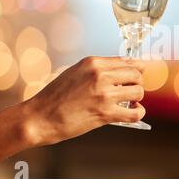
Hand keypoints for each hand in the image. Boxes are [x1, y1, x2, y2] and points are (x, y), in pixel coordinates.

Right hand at [22, 56, 145, 145]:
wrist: (39, 117)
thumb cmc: (55, 97)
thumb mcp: (76, 72)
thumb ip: (98, 70)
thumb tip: (121, 71)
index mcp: (93, 63)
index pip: (127, 61)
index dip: (137, 69)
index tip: (139, 74)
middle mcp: (100, 75)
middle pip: (136, 74)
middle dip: (137, 83)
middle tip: (131, 91)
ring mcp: (104, 94)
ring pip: (139, 92)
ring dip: (136, 99)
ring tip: (128, 103)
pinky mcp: (105, 113)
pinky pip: (135, 113)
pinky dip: (138, 113)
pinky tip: (132, 113)